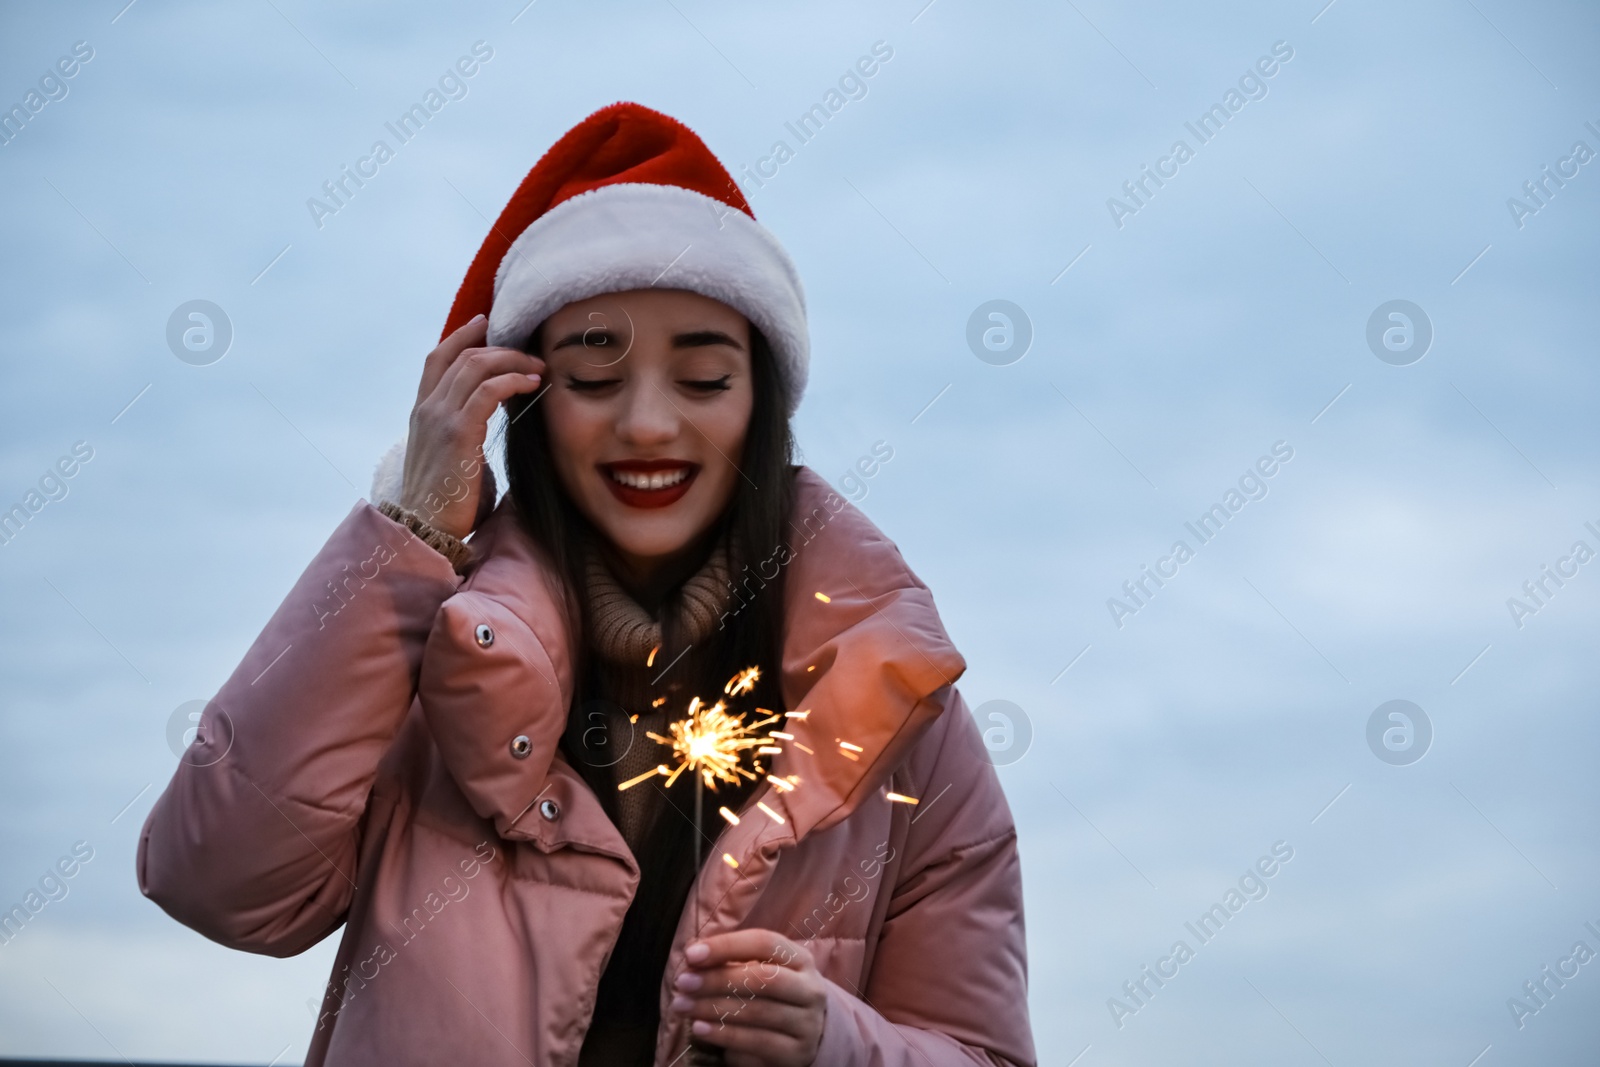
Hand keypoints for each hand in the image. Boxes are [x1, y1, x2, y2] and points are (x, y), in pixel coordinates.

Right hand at [400, 314, 543, 538]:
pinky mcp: (458, 433)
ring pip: (476, 366)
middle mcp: (427, 409)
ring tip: (538, 367)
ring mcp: (440, 418)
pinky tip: (532, 383)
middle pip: (463, 356)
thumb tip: (490, 424)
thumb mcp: (453, 457)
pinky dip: (513, 380)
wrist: (425, 530)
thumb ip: (465, 433)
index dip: (461, 336)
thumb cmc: (446, 502)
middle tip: (531, 353)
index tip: (486, 324)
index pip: (438, 359)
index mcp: (422, 413)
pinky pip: (488, 390)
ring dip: (512, 361)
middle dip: (500, 348)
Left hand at [671, 929, 826, 1065]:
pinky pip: (757, 1044)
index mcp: (801, 960)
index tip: (692, 954)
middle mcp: (810, 990)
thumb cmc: (774, 996)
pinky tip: (700, 1029)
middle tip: (683, 983)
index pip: (765, 943)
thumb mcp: (762, 972)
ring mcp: (807, 1024)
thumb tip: (693, 957)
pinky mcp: (796, 1054)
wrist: (808, 1035)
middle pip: (763, 979)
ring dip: (713, 1009)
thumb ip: (733, 962)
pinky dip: (725, 1036)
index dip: (727, 946)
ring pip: (757, 1013)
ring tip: (683, 1006)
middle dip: (717, 980)